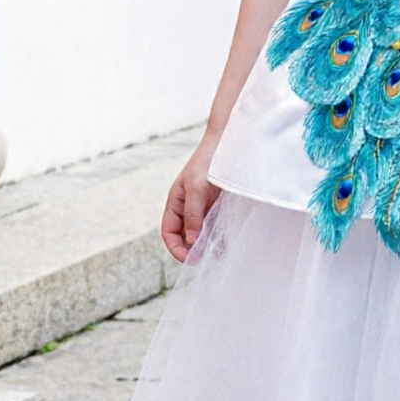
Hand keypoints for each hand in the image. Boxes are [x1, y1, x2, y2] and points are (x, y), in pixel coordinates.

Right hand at [162, 138, 220, 262]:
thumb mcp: (196, 188)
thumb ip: (193, 214)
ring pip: (202, 230)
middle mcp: (188, 205)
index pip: (169, 231)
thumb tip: (191, 241)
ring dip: (207, 242)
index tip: (187, 259)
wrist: (229, 141)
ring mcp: (204, 204)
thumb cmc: (208, 161)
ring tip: (218, 252)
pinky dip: (219, 232)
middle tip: (205, 259)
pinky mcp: (220, 202)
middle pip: (185, 233)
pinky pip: (216, 222)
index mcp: (176, 201)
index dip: (175, 247)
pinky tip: (227, 239)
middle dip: (192, 248)